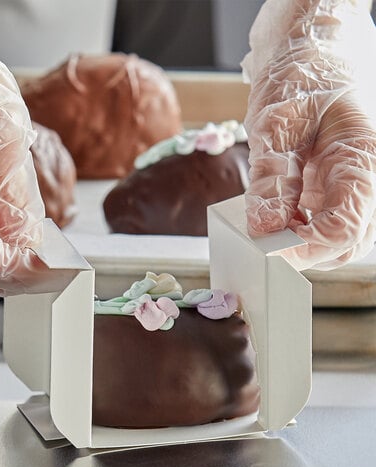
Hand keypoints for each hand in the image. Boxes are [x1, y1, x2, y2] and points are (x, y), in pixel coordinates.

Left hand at [242, 0, 375, 270]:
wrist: (312, 56)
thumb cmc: (299, 80)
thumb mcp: (277, 122)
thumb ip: (272, 178)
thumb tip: (264, 229)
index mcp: (361, 160)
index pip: (343, 229)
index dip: (302, 249)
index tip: (263, 248)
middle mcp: (366, 181)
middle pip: (344, 244)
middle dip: (300, 252)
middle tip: (260, 237)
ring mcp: (353, 189)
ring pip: (335, 241)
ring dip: (298, 244)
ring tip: (266, 221)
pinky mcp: (336, 192)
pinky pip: (321, 226)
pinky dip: (295, 232)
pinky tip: (273, 215)